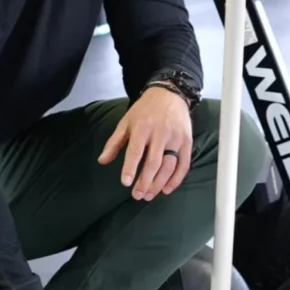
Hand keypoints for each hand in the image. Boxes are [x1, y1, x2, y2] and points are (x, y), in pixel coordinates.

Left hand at [98, 85, 193, 199]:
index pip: (136, 151)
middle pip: (154, 162)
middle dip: (145, 181)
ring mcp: (176, 138)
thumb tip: (102, 161)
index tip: (126, 183)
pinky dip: (176, 179)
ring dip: (159, 183)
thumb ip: (114, 142)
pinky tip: (167, 189)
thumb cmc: (145, 110)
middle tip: (138, 195)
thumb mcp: (126, 122)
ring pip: (169, 165)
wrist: (170, 94)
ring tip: (149, 195)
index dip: (131, 168)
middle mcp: (161, 133)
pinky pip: (184, 164)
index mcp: (142, 127)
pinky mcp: (187, 141)